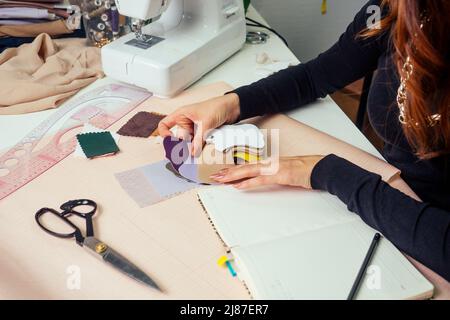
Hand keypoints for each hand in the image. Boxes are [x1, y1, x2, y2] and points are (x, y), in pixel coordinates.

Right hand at [158, 93, 240, 155]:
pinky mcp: (202, 134)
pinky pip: (197, 143)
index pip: (165, 124)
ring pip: (188, 142)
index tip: (170, 141)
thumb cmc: (217, 106)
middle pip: (178, 137)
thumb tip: (192, 152)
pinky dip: (198, 148)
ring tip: (194, 155)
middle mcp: (186, 122)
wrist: (233, 108)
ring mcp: (194, 129)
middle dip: (180, 146)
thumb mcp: (205, 123)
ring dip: (191, 148)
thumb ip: (198, 139)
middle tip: (184, 154)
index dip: (164, 133)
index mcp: (181, 114)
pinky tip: (201, 152)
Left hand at [210, 156, 324, 189]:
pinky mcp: (279, 175)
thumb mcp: (287, 172)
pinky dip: (248, 183)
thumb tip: (264, 180)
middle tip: (213, 176)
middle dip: (227, 172)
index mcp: (270, 163)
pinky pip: (260, 180)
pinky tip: (238, 186)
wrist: (320, 168)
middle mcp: (269, 164)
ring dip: (232, 176)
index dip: (233, 169)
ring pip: (248, 171)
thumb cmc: (306, 170)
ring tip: (220, 179)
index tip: (222, 172)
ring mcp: (273, 168)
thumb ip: (274, 175)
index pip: (247, 166)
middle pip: (243, 167)